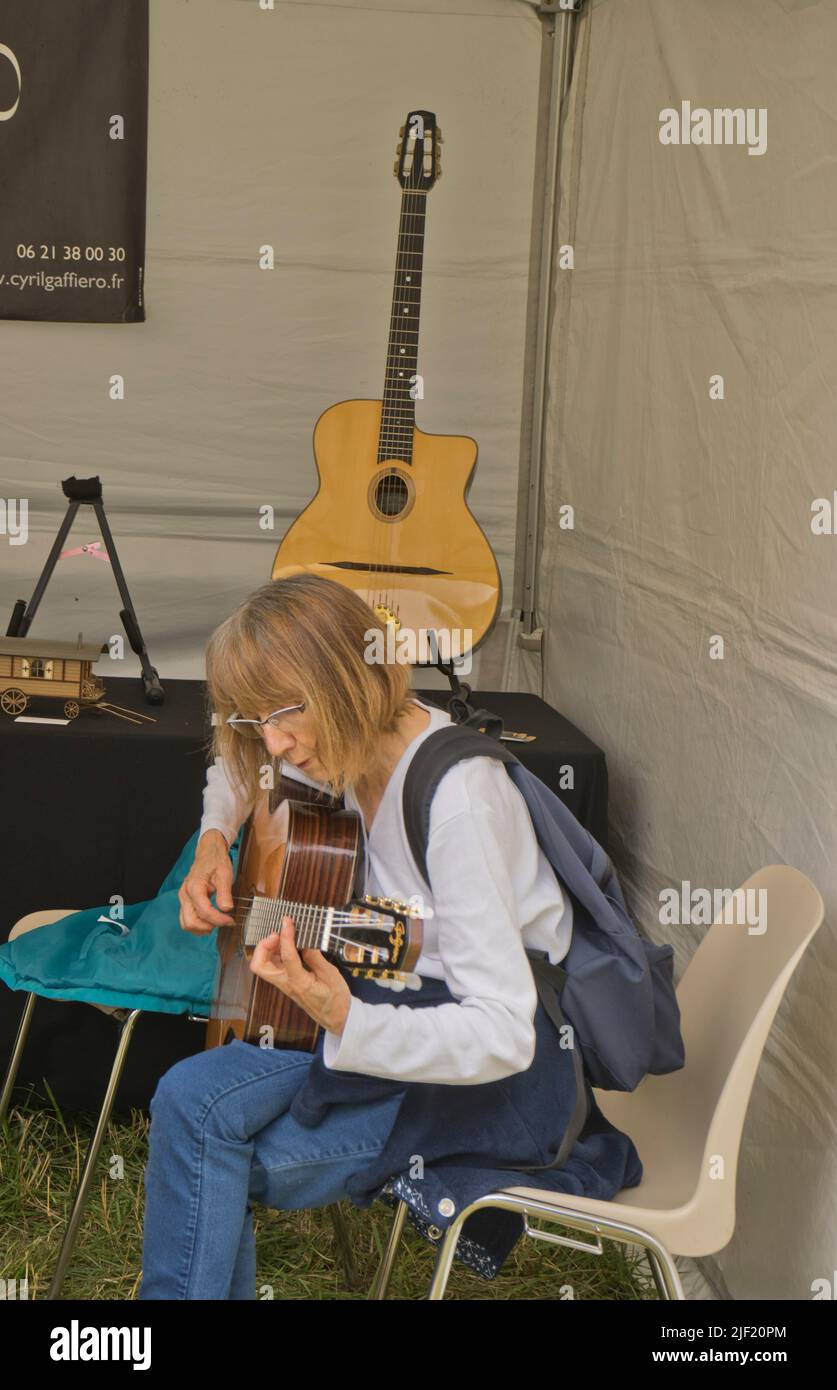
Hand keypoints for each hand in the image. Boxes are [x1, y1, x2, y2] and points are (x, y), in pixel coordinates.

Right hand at [179, 830, 235, 933]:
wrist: (208, 852)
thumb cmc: (216, 861)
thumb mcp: (224, 874)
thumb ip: (225, 892)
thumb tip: (226, 909)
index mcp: (194, 886)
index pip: (204, 911)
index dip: (218, 920)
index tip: (231, 920)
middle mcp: (185, 894)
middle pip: (190, 922)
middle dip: (209, 926)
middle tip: (225, 922)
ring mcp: (183, 898)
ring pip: (186, 923)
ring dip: (202, 928)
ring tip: (218, 922)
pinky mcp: (186, 901)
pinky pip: (187, 919)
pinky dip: (198, 924)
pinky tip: (211, 921)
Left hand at [249, 917, 351, 1035]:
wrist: (337, 1018)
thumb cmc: (336, 998)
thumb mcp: (331, 975)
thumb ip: (315, 957)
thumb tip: (304, 942)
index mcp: (300, 983)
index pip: (287, 956)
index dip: (286, 936)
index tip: (288, 921)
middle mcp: (287, 985)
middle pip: (260, 966)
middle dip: (263, 946)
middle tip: (278, 934)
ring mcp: (284, 986)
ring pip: (263, 967)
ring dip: (267, 949)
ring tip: (282, 937)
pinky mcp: (286, 985)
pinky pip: (273, 968)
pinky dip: (274, 954)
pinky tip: (287, 947)